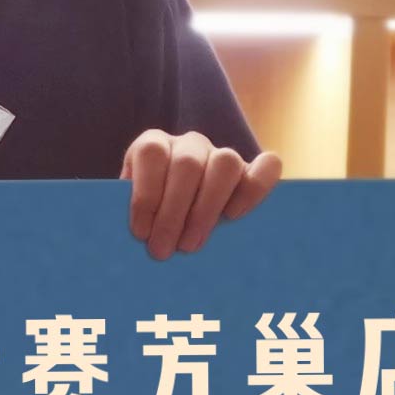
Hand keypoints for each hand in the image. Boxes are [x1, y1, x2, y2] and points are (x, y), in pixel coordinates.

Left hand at [124, 130, 281, 258]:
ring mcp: (221, 155)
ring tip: (191, 244)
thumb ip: (129, 217)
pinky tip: (235, 215)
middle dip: (173, 212)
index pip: (152, 154)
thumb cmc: (147, 220)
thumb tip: (127, 241)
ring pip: (225, 163)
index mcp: (153, 145)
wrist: (172, 219)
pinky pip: (267, 166)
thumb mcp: (131, 213)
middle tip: (163, 250)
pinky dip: (255, 188)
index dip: (146, 193)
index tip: (140, 233)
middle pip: (188, 165)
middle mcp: (189, 144)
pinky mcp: (250, 171)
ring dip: (207, 208)